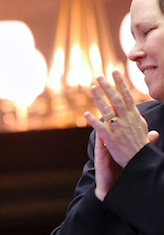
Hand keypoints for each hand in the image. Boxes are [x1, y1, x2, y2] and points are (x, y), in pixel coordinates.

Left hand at [85, 70, 156, 198]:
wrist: (140, 162)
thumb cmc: (141, 148)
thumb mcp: (145, 133)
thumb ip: (143, 126)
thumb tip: (149, 124)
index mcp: (134, 116)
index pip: (127, 96)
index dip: (121, 83)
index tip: (115, 72)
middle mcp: (127, 120)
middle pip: (117, 99)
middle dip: (108, 87)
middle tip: (99, 76)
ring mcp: (119, 128)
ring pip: (108, 110)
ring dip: (99, 98)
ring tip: (92, 87)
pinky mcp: (111, 139)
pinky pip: (101, 127)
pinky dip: (93, 120)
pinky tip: (85, 113)